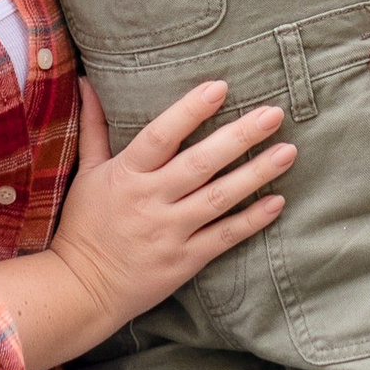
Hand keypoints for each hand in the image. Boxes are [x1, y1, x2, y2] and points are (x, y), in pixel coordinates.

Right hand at [0, 80, 290, 369]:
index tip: (220, 86)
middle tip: (274, 114)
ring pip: (219, 199)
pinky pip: (224, 237)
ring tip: (288, 151)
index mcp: (126, 175)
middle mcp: (150, 201)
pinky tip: (278, 202)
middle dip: (239, 137)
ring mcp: (170, 232)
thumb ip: (94, 126)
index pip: (160, 136)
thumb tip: (86, 81)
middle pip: (200, 164)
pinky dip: (252, 221)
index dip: (189, 111)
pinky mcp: (185, 261)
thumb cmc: (84, 225)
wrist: (81, 289)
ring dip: (256, 174)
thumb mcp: (87, 172)